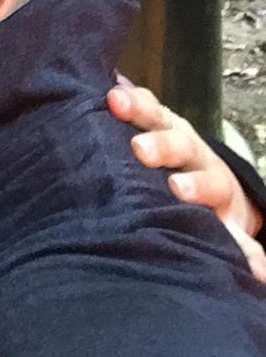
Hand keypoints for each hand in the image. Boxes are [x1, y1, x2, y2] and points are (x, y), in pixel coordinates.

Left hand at [108, 83, 265, 281]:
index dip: (134, 105)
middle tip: (139, 149)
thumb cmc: (164, 155)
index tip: (114, 100)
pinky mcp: (232, 224)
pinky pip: (243, 240)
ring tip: (179, 189)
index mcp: (167, 129)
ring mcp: (215, 187)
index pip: (151, 111)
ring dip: (196, 186)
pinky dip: (249, 253)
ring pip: (209, 184)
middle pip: (178, 143)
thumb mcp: (149, 132)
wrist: (215, 186)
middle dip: (160, 144)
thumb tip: (106, 86)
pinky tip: (254, 269)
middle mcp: (193, 154)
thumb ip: (127, 112)